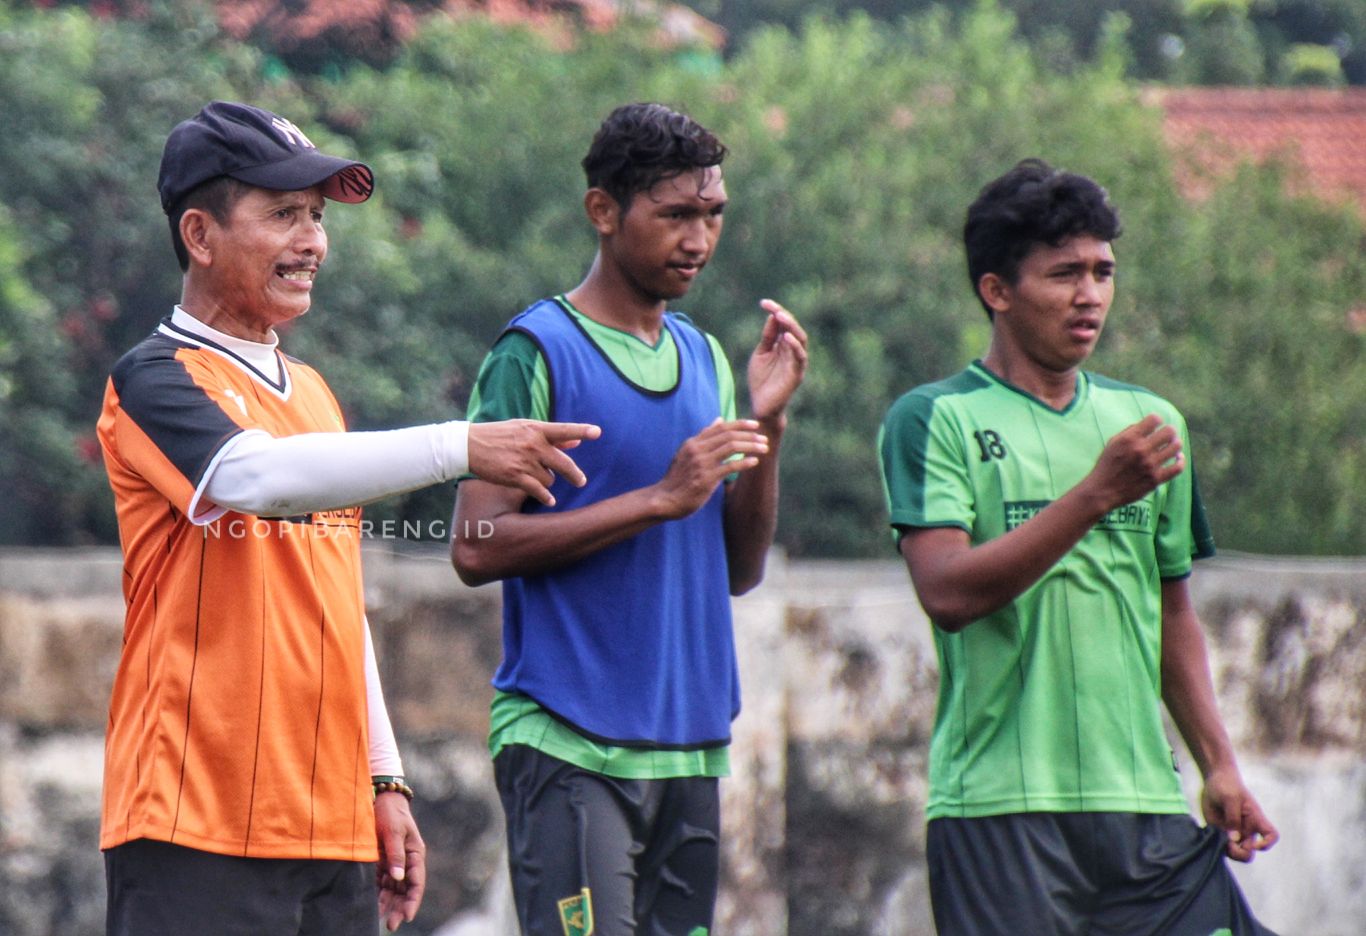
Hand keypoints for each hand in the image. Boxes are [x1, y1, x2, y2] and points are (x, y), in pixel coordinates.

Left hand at [374, 792, 426, 930]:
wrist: (379, 797)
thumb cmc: (390, 812)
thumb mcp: (393, 831)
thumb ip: (396, 854)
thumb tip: (399, 878)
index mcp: (415, 854)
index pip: (416, 883)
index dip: (413, 902)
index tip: (407, 917)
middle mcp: (406, 862)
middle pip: (405, 891)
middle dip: (400, 908)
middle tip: (391, 925)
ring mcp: (394, 862)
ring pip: (393, 890)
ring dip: (388, 904)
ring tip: (379, 919)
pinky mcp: (381, 861)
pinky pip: (381, 883)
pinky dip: (378, 894)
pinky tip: (372, 905)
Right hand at [468, 419, 601, 506]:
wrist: (470, 445)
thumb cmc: (499, 434)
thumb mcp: (524, 429)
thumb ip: (552, 437)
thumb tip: (576, 443)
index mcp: (536, 429)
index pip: (563, 430)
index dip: (581, 431)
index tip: (597, 432)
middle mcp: (533, 444)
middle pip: (564, 463)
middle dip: (574, 475)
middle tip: (580, 481)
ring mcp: (525, 461)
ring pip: (550, 479)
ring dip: (547, 480)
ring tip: (536, 477)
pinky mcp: (515, 476)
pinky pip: (539, 491)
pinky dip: (546, 496)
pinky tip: (549, 500)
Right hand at [652, 418, 768, 518]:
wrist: (666, 499)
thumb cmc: (678, 478)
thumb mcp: (687, 453)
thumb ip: (704, 437)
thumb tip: (719, 419)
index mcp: (693, 442)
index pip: (721, 427)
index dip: (740, 424)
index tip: (755, 425)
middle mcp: (697, 450)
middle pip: (729, 435)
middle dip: (749, 435)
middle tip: (764, 438)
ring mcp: (702, 463)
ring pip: (732, 447)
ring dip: (751, 446)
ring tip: (764, 448)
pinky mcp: (707, 478)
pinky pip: (730, 466)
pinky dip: (744, 462)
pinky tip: (755, 462)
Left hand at [747, 299, 808, 421]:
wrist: (761, 406)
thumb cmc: (761, 381)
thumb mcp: (760, 354)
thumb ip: (767, 338)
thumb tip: (772, 316)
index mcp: (783, 345)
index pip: (783, 324)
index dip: (775, 311)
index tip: (764, 302)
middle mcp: (792, 351)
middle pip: (794, 329)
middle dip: (784, 316)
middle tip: (773, 308)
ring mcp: (796, 362)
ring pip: (800, 340)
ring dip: (791, 327)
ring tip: (780, 317)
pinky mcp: (797, 374)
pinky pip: (800, 357)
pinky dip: (795, 346)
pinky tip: (785, 337)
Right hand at [1083, 414, 1183, 512]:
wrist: (1102, 491)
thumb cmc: (1107, 465)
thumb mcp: (1113, 443)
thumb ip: (1130, 432)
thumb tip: (1149, 425)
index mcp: (1130, 438)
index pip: (1155, 419)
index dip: (1156, 420)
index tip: (1155, 426)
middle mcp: (1141, 450)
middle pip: (1169, 431)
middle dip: (1169, 431)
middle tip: (1166, 436)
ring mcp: (1150, 465)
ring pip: (1176, 447)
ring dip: (1175, 444)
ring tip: (1171, 445)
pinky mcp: (1156, 479)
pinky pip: (1177, 467)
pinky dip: (1180, 460)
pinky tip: (1177, 458)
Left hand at [1200, 765, 1278, 861]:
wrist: (1214, 780)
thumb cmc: (1227, 786)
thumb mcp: (1230, 798)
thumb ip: (1233, 817)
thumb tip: (1234, 838)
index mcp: (1255, 820)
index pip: (1271, 836)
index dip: (1266, 844)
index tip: (1255, 844)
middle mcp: (1246, 829)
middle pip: (1249, 852)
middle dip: (1240, 854)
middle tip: (1228, 844)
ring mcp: (1233, 832)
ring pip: (1234, 852)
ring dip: (1227, 851)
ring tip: (1218, 839)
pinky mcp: (1220, 832)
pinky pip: (1221, 846)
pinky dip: (1216, 846)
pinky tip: (1211, 837)